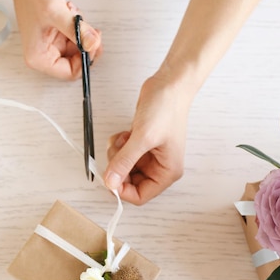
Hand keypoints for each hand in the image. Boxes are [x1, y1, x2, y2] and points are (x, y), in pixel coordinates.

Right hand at [7, 0, 101, 79]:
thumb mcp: (55, 13)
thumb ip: (76, 30)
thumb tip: (93, 45)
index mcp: (39, 57)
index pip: (70, 73)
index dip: (85, 61)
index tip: (93, 44)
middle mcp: (44, 54)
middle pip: (76, 61)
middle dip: (85, 43)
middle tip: (88, 28)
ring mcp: (50, 45)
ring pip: (78, 48)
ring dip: (81, 31)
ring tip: (72, 14)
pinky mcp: (56, 35)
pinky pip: (75, 37)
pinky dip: (78, 25)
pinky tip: (70, 13)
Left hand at [103, 73, 190, 204]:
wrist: (170, 84)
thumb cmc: (167, 108)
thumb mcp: (143, 138)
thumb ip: (124, 162)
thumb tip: (110, 182)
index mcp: (167, 172)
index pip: (140, 196)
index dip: (122, 190)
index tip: (110, 177)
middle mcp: (159, 167)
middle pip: (129, 182)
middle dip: (118, 169)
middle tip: (116, 153)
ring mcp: (149, 155)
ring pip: (123, 168)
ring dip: (116, 155)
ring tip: (123, 139)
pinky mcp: (141, 144)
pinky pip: (122, 153)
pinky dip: (118, 145)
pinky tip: (125, 133)